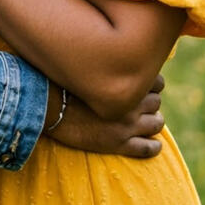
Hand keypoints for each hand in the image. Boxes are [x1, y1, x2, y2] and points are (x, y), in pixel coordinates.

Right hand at [48, 74, 165, 158]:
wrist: (48, 108)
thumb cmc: (62, 83)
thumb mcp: (87, 67)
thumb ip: (107, 65)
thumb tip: (112, 55)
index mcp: (125, 82)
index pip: (156, 81)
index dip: (152, 83)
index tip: (144, 85)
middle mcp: (131, 104)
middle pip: (156, 102)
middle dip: (151, 102)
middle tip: (141, 104)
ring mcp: (126, 125)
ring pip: (157, 124)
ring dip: (154, 122)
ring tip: (147, 122)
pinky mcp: (118, 144)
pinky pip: (148, 148)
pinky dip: (154, 146)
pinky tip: (153, 144)